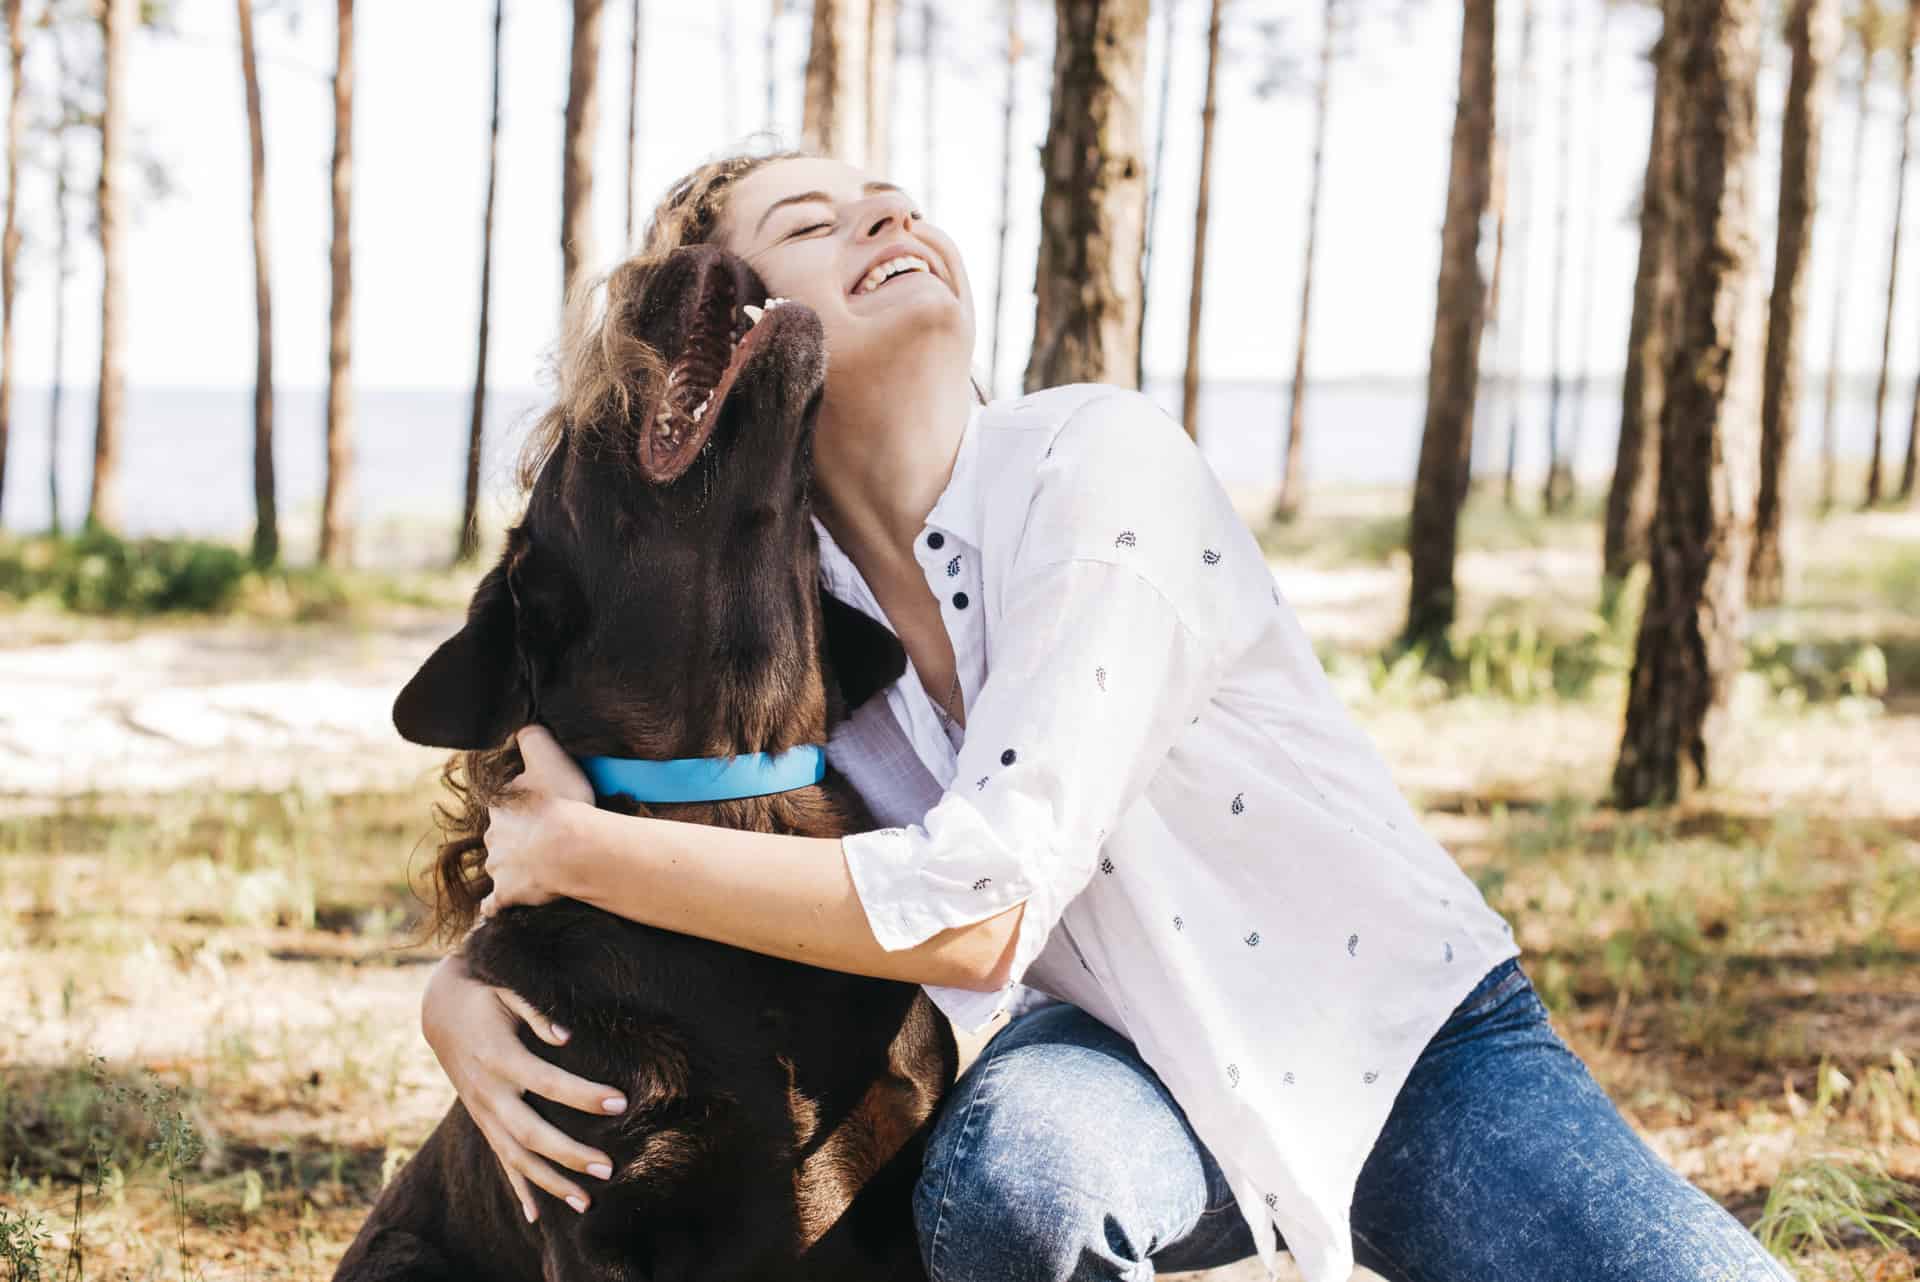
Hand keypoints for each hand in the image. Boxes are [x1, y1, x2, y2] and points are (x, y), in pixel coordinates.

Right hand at [419, 953, 627, 1221]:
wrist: (441, 1007)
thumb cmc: (486, 992)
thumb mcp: (508, 990)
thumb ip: (537, 1011)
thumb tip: (567, 1036)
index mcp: (500, 1056)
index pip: (547, 1082)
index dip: (583, 1095)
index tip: (620, 1103)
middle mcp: (488, 1092)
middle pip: (530, 1133)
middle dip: (569, 1154)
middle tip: (609, 1168)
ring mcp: (482, 1111)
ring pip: (515, 1157)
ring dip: (550, 1182)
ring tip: (586, 1204)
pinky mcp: (482, 1120)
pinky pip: (500, 1160)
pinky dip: (519, 1189)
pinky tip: (537, 1216)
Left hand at [480, 724, 595, 918]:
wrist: (569, 848)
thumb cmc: (562, 802)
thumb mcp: (547, 755)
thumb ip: (530, 736)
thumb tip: (518, 726)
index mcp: (500, 807)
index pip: (504, 805)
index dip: (522, 807)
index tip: (540, 810)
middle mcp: (493, 837)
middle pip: (501, 836)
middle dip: (517, 838)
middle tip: (543, 839)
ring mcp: (499, 868)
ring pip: (499, 866)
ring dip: (511, 867)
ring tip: (535, 871)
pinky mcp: (507, 894)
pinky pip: (493, 904)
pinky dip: (494, 906)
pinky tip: (497, 908)